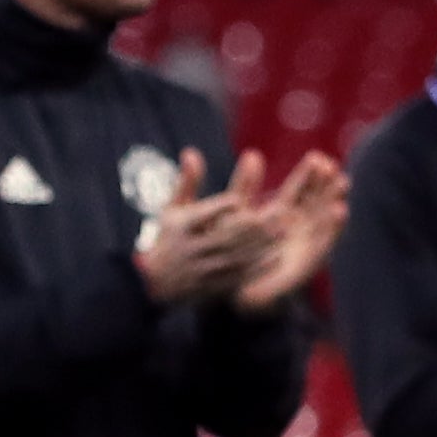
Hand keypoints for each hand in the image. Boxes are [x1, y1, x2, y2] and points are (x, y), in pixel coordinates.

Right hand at [130, 151, 277, 306]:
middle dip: (251, 225)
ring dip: (261, 244)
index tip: (238, 199)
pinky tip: (277, 255)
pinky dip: (258, 266)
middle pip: (224, 235)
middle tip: (278, 211)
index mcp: (181, 227)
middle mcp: (192, 248)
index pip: (202, 215)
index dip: (220, 207)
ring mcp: (203, 268)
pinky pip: (239, 275)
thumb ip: (186, 182)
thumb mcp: (172, 209)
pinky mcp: (214, 284)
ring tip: (283, 230)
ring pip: (235, 255)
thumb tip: (191, 152)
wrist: (152, 282)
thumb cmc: (168, 236)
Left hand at [232, 151, 348, 310]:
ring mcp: (304, 245)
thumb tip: (246, 154)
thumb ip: (243, 186)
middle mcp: (296, 230)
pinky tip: (340, 210)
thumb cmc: (229, 255)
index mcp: (279, 217)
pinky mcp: (308, 262)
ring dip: (335, 200)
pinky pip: (324, 242)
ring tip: (342, 183)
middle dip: (326, 184)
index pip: (298, 191)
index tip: (318, 158)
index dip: (308, 175)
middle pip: (316, 202)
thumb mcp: (232, 216)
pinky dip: (334, 226)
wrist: (232, 292)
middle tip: (332, 166)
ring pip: (325, 219)